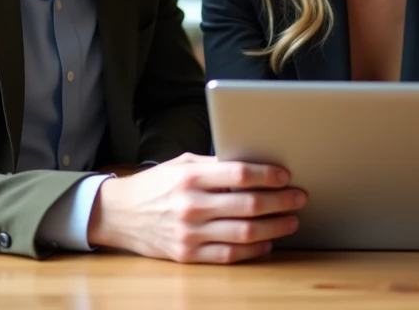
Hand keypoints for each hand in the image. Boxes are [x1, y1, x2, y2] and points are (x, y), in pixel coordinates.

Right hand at [87, 152, 305, 263]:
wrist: (118, 214)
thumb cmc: (156, 185)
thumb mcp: (182, 164)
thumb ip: (216, 164)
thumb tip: (255, 163)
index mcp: (190, 177)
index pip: (239, 174)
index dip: (268, 175)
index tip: (286, 176)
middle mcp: (191, 206)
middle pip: (248, 205)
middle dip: (281, 201)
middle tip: (300, 197)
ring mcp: (190, 233)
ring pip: (244, 232)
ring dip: (274, 227)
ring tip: (291, 220)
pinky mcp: (187, 255)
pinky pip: (228, 255)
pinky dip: (253, 250)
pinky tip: (267, 242)